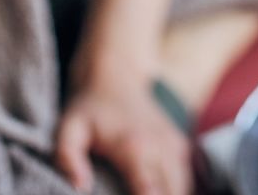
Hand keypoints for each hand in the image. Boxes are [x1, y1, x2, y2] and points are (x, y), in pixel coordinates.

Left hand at [55, 69, 192, 194]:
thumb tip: (80, 188)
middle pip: (173, 192)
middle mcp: (161, 147)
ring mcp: (174, 145)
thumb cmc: (90, 107)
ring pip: (184, 187)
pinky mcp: (180, 145)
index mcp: (134, 147)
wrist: (118, 74)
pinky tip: (168, 193)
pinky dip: (181, 190)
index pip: (151, 192)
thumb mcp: (69, 128)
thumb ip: (68, 158)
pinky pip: (189, 178)